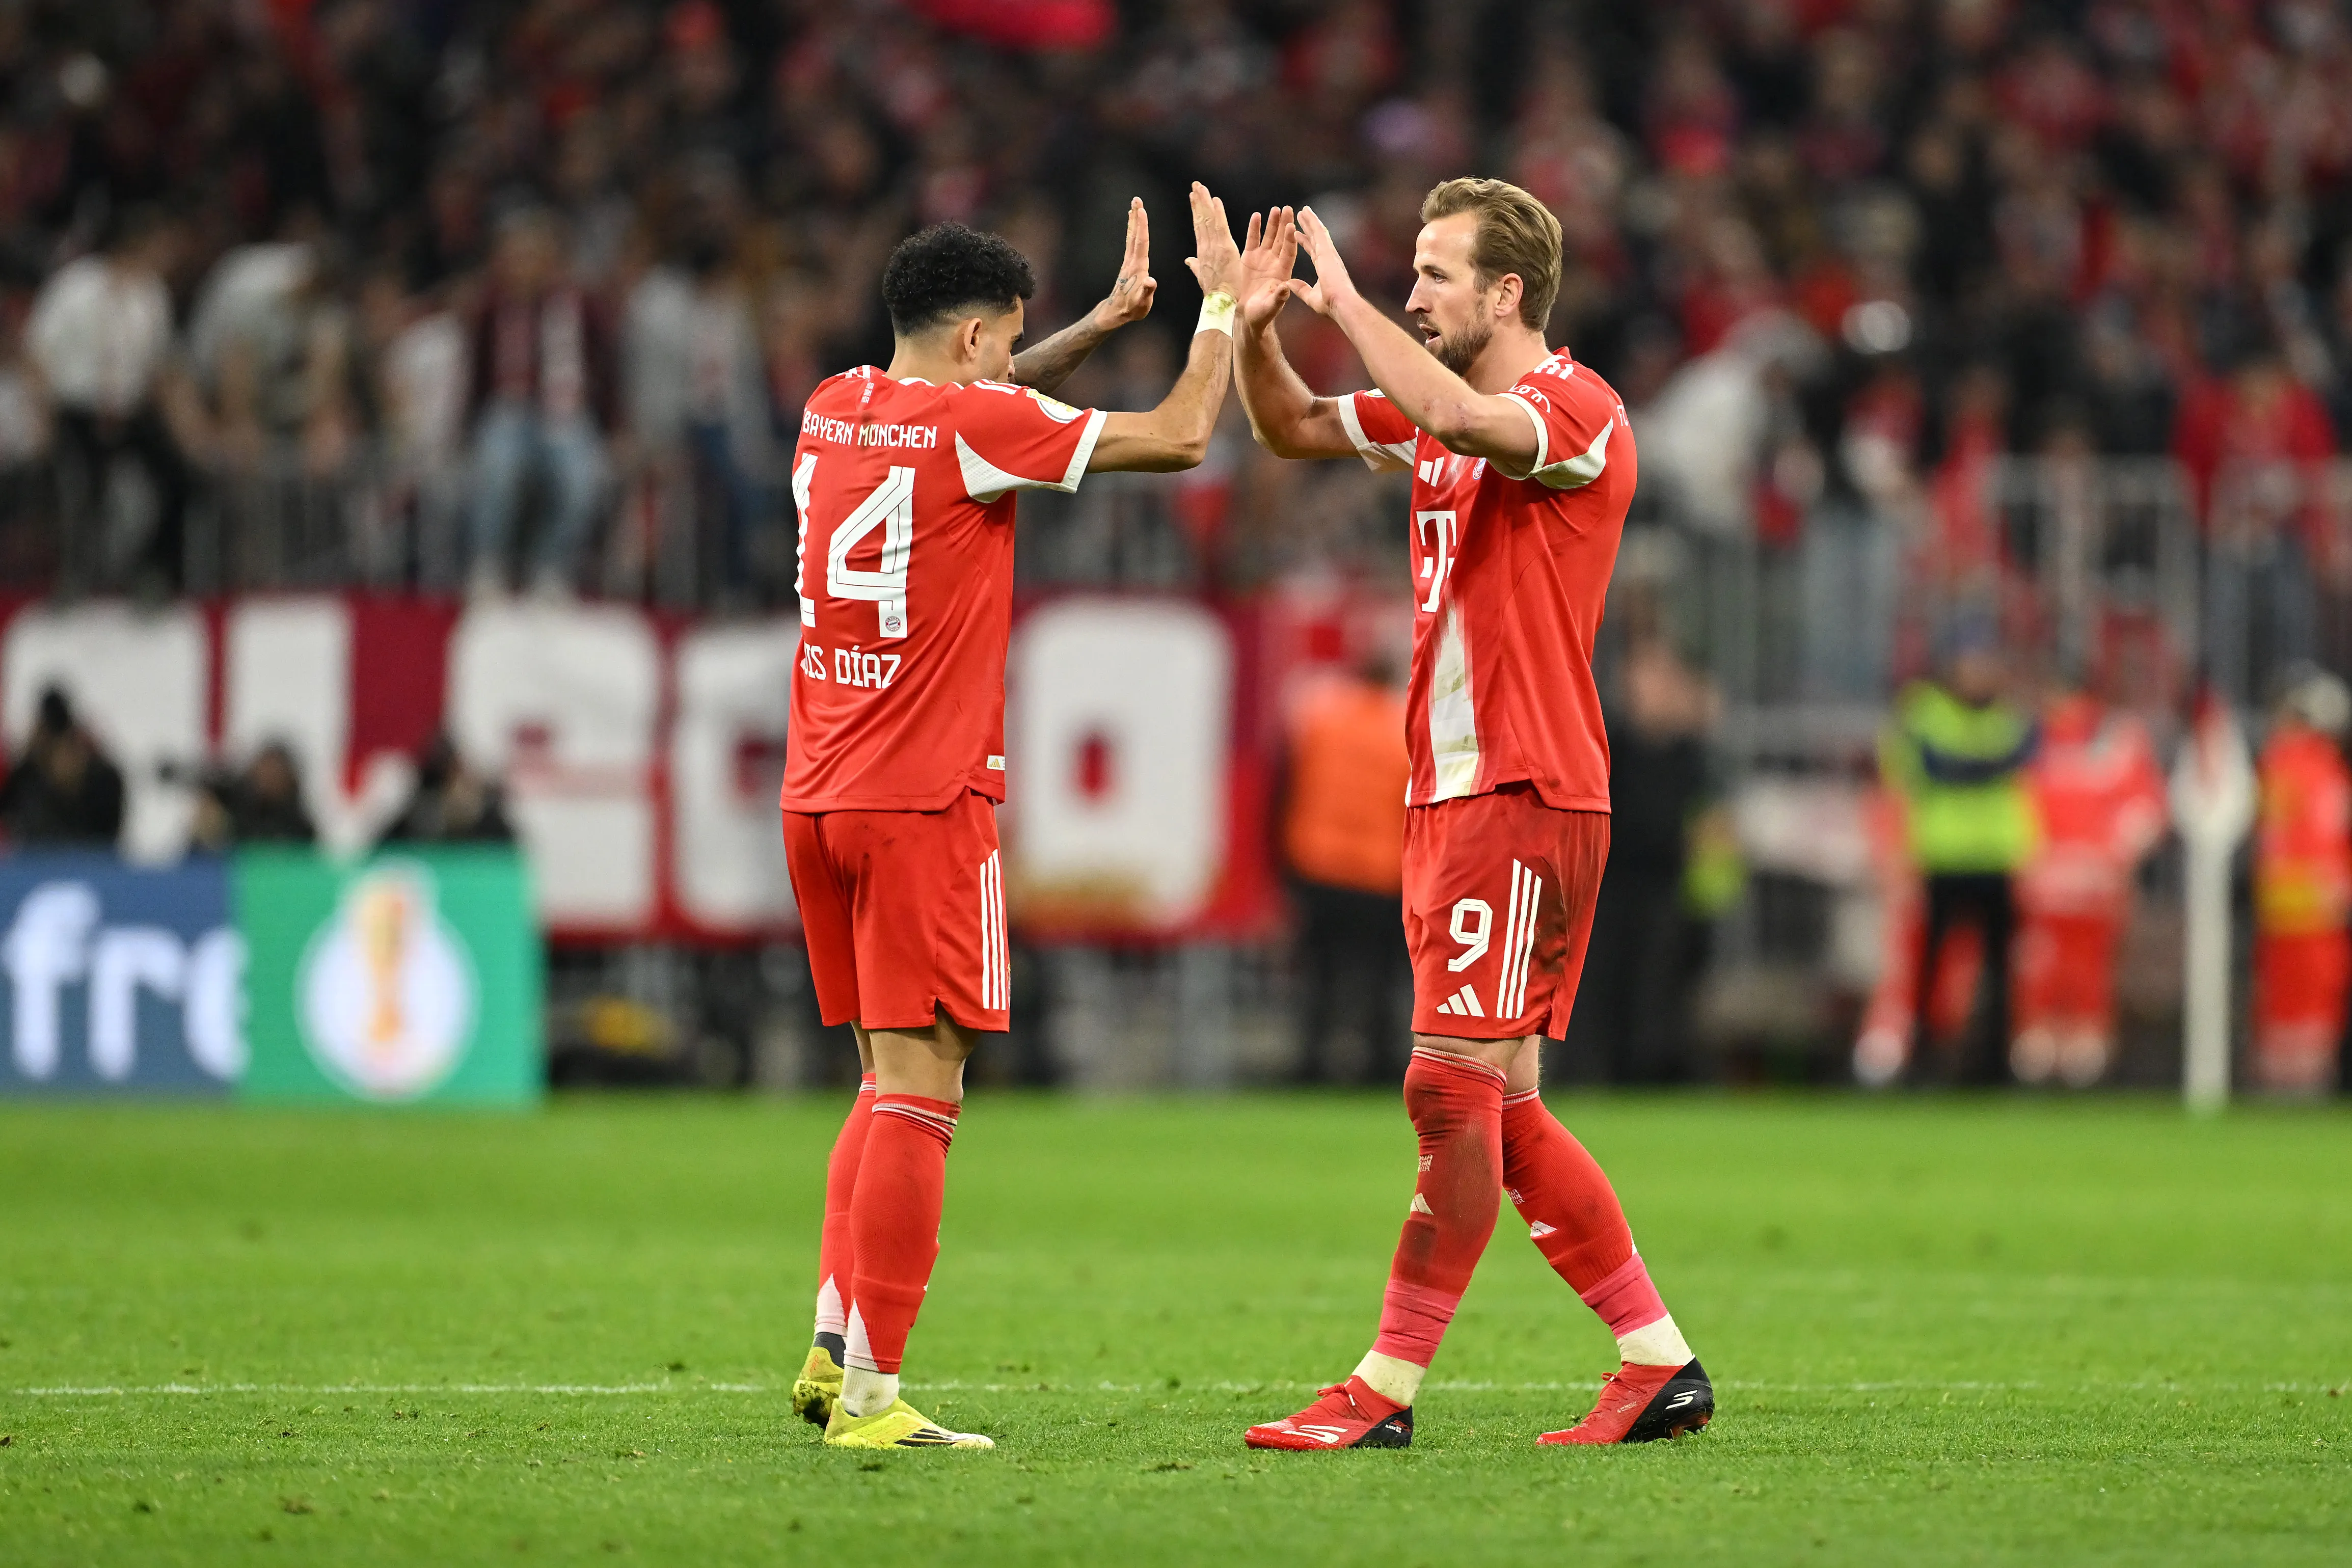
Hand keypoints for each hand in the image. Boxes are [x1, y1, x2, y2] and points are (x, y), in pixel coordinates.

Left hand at [1085, 197, 1156, 331]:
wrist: (1117, 312)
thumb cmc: (1132, 309)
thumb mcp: (1142, 304)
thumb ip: (1147, 292)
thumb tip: (1151, 281)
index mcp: (1138, 267)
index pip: (1141, 243)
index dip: (1142, 227)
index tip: (1142, 211)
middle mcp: (1132, 261)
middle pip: (1135, 235)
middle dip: (1136, 217)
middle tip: (1136, 199)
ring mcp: (1129, 262)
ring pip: (1132, 237)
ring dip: (1134, 221)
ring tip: (1134, 206)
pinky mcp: (1129, 264)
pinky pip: (1131, 243)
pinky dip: (1133, 232)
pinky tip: (1134, 226)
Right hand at [1182, 180, 1241, 299]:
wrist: (1219, 302)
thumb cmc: (1214, 293)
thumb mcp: (1202, 277)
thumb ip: (1196, 266)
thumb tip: (1188, 260)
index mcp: (1202, 253)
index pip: (1198, 227)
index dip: (1196, 212)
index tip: (1193, 198)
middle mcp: (1206, 247)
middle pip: (1201, 220)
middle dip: (1198, 201)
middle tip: (1196, 185)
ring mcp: (1214, 246)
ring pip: (1208, 220)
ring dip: (1204, 202)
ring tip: (1201, 187)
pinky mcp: (1225, 248)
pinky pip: (1220, 226)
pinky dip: (1218, 213)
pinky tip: (1215, 200)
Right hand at [1237, 206, 1297, 331]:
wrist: (1248, 315)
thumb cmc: (1262, 314)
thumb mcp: (1271, 308)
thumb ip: (1278, 298)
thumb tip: (1285, 288)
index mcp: (1283, 273)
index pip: (1288, 252)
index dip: (1290, 240)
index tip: (1291, 226)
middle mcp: (1275, 262)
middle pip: (1281, 240)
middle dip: (1284, 224)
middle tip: (1288, 208)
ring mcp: (1263, 259)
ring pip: (1269, 237)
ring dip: (1272, 223)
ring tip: (1275, 209)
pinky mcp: (1249, 258)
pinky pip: (1253, 240)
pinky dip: (1255, 228)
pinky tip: (1256, 216)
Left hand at [1285, 205, 1358, 318]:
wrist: (1341, 304)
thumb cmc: (1330, 305)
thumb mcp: (1311, 297)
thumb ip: (1301, 289)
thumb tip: (1289, 283)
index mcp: (1325, 268)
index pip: (1313, 252)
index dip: (1305, 242)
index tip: (1298, 234)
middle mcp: (1328, 258)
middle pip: (1316, 239)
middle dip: (1308, 228)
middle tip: (1301, 216)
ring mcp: (1328, 253)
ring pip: (1318, 231)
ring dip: (1310, 220)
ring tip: (1302, 210)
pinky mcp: (1327, 250)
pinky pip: (1318, 231)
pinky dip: (1312, 221)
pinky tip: (1305, 212)